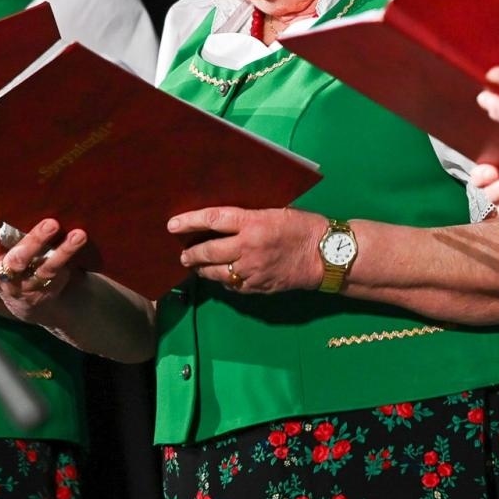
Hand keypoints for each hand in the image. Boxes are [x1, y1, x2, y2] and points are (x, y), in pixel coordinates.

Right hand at [0, 191, 87, 323]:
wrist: (27, 300)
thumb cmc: (2, 257)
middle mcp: (5, 272)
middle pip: (18, 259)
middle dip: (33, 242)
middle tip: (50, 223)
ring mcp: (28, 283)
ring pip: (44, 269)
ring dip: (62, 252)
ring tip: (78, 234)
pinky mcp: (47, 288)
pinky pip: (60, 274)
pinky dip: (71, 258)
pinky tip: (80, 240)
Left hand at [168, 205, 324, 293]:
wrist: (325, 256)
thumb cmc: (303, 226)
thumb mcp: (275, 212)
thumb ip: (249, 217)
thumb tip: (224, 219)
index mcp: (253, 223)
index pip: (213, 220)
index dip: (189, 221)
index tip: (172, 225)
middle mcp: (248, 247)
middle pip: (208, 251)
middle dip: (191, 253)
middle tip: (183, 253)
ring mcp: (251, 271)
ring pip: (216, 273)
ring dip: (203, 269)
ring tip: (196, 265)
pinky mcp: (257, 287)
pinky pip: (232, 286)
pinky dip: (223, 280)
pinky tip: (221, 276)